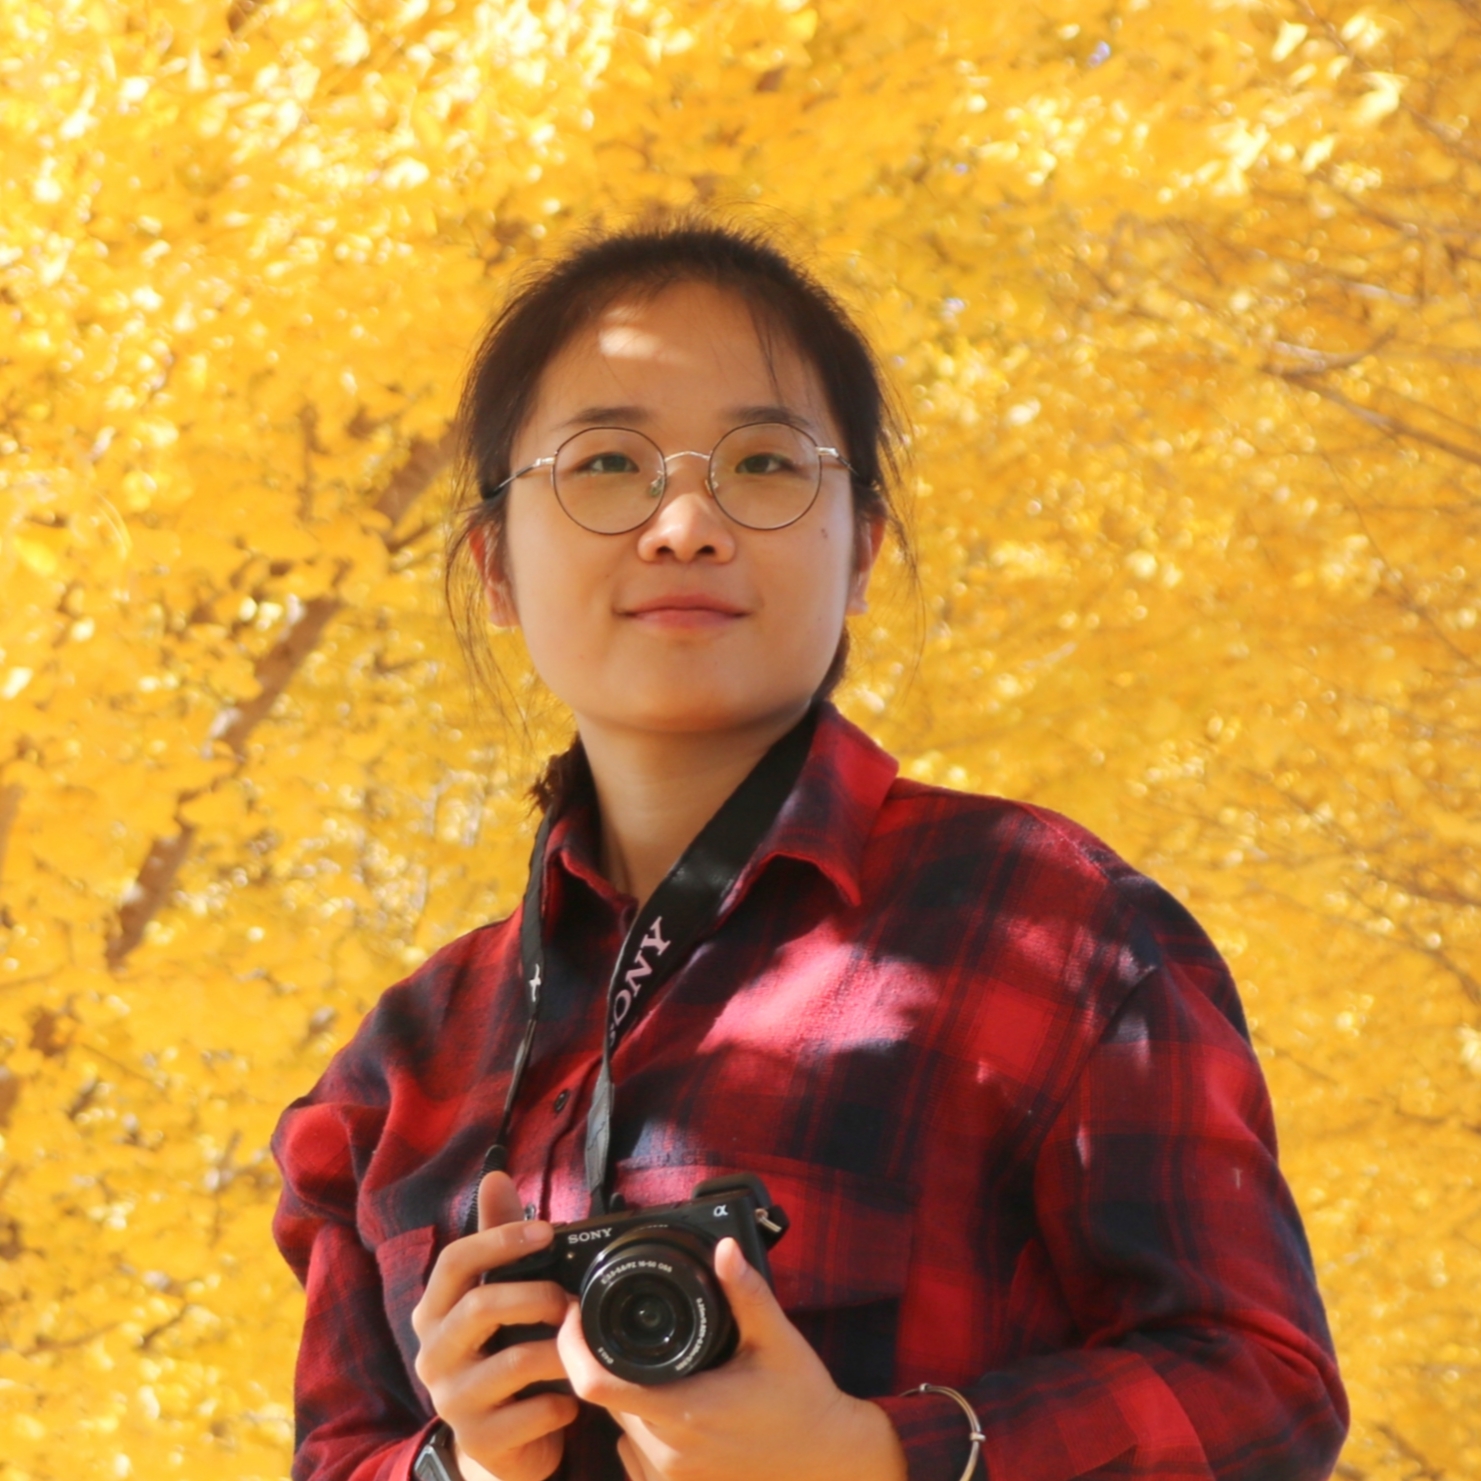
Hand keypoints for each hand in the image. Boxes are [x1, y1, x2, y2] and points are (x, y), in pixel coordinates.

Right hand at [411, 1173, 578, 1480]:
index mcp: (435, 1312)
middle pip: (480, 1306)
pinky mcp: (479, 1441)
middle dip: (536, 1295)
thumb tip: (495, 1176)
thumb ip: (495, 1239)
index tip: (546, 1230)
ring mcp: (452, 1401)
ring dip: (561, 1350)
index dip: (500, 1239)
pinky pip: (531, 1412)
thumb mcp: (494, 1296)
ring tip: (582, 1347)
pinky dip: (561, 1401)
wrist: (500, 1444)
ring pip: (514, 1361)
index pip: (454, 1261)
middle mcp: (433, 1354)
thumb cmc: (499, 1353)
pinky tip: (571, 1399)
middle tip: (570, 1299)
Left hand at [556, 1236, 907, 1480]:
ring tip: (650, 1360)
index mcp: (684, 1412)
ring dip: (625, 1391)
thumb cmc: (804, 1400)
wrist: (829, 1461)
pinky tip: (667, 1400)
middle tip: (617, 1324)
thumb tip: (725, 1248)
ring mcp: (673, 1477)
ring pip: (619, 1426)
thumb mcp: (777, 1339)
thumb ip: (746, 1292)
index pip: (597, 1386)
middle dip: (604, 1358)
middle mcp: (669, 1451)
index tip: (574, 1314)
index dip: (572, 1347)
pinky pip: (635, 1453)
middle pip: (606, 1399)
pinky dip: (639, 1423)